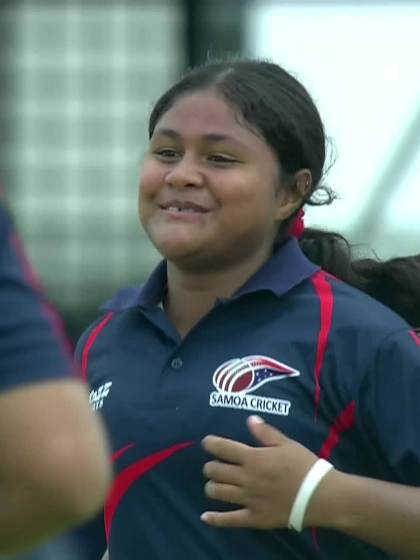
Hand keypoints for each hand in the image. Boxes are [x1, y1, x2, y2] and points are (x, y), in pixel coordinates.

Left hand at [201, 415, 319, 528]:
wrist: (320, 496)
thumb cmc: (304, 466)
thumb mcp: (286, 444)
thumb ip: (266, 432)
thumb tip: (250, 419)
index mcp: (253, 458)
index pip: (223, 448)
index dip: (210, 444)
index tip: (206, 443)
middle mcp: (245, 478)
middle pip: (215, 471)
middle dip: (210, 466)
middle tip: (214, 465)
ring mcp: (248, 499)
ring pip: (217, 492)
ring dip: (211, 486)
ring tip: (214, 484)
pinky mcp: (254, 518)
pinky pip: (229, 520)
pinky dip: (215, 519)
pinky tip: (205, 517)